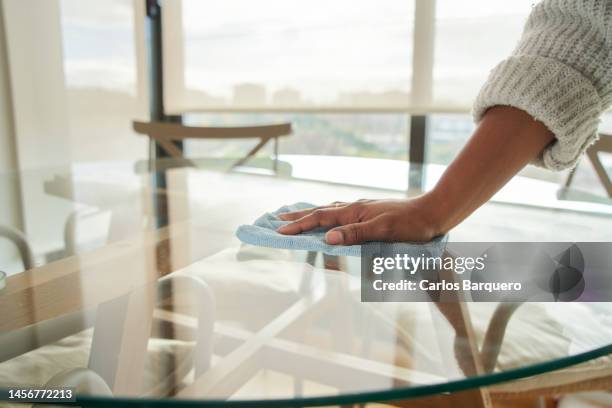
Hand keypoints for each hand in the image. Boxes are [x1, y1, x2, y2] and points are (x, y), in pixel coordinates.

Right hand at [277, 196, 441, 244]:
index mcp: (354, 212)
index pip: (320, 219)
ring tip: (296, 215)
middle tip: (277, 218)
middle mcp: (355, 208)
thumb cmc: (410, 224)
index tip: (279, 230)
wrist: (432, 213)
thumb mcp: (383, 231)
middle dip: (298, 216)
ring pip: (329, 210)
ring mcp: (362, 209)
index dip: (299, 225)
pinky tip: (330, 218)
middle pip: (320, 211)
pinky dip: (328, 214)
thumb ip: (355, 234)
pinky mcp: (369, 213)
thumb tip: (328, 238)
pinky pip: (341, 212)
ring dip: (311, 214)